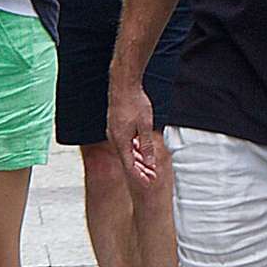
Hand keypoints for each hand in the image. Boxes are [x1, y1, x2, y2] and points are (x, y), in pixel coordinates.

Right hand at [108, 78, 163, 192]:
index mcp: (121, 141)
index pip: (130, 166)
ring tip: (149, 166)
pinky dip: (133, 148)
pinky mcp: (115, 126)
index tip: (150, 181)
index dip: (140, 175)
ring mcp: (113, 132)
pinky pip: (124, 142)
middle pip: (127, 160)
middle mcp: (115, 139)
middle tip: (153, 176)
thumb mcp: (145, 127)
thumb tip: (149, 163)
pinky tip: (140, 149)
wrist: (123, 85)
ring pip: (126, 151)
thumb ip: (146, 146)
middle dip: (141, 169)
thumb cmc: (134, 103)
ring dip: (137, 159)